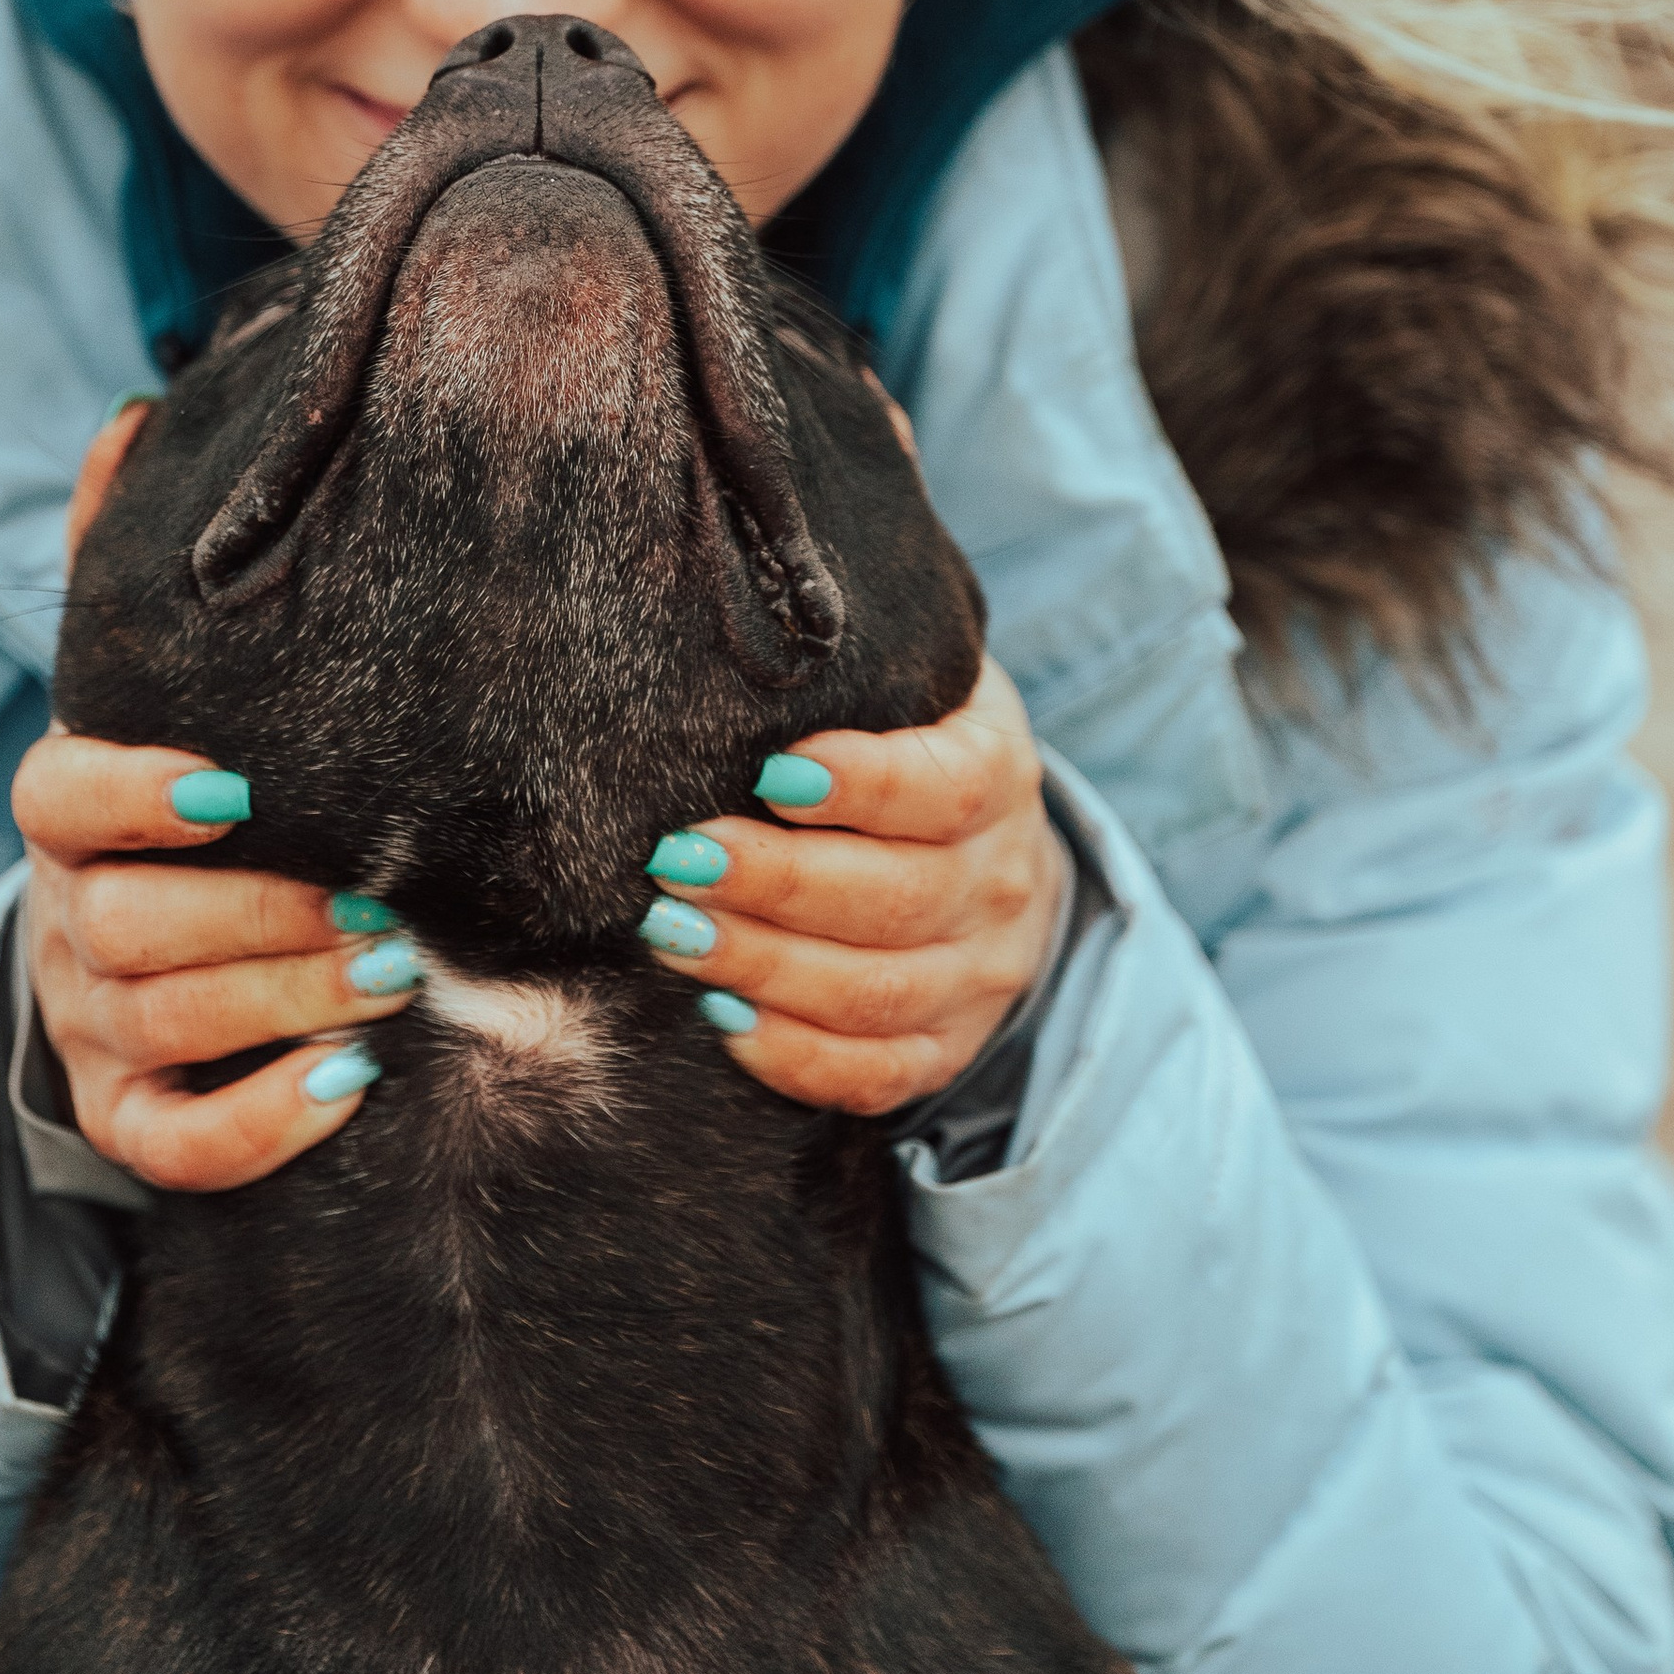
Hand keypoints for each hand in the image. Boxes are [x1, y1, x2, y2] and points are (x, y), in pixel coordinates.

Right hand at [14, 403, 419, 1190]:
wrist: (144, 953)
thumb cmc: (180, 794)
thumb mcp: (150, 675)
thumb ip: (129, 556)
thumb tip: (135, 413)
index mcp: (70, 811)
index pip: (55, 799)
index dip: (132, 795)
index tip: (233, 786)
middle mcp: (67, 918)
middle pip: (123, 927)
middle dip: (256, 918)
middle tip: (382, 906)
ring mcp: (89, 1023)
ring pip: (161, 1027)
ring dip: (282, 1005)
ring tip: (396, 977)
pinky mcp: (129, 1113)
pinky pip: (174, 1142)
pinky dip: (260, 1123)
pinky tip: (350, 1085)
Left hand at [632, 652, 1065, 1115]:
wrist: (991, 847)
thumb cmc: (908, 738)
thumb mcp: (908, 679)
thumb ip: (842, 660)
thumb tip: (727, 600)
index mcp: (996, 773)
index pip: (946, 789)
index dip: (861, 785)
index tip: (767, 773)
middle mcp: (1002, 881)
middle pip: (896, 900)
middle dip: (773, 886)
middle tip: (675, 863)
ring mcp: (979, 976)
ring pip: (876, 994)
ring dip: (763, 968)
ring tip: (671, 934)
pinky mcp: (945, 1045)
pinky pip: (876, 1074)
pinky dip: (795, 1055)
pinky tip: (720, 1019)